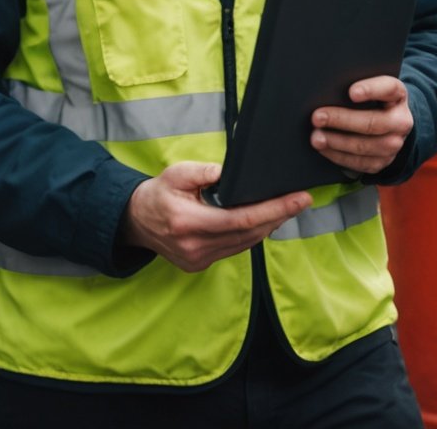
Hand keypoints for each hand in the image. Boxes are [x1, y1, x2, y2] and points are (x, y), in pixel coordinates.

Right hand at [119, 162, 312, 272]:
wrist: (134, 221)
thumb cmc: (157, 194)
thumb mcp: (177, 174)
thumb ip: (205, 172)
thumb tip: (233, 174)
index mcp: (188, 222)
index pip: (241, 219)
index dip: (273, 210)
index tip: (297, 199)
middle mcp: (195, 246)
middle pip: (249, 234)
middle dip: (278, 216)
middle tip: (301, 200)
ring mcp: (198, 259)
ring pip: (245, 245)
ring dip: (268, 227)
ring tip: (288, 208)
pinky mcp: (200, 264)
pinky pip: (235, 249)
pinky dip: (251, 235)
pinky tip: (264, 222)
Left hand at [311, 76, 413, 176]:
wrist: (388, 124)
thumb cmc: (371, 100)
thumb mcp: (370, 87)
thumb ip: (354, 84)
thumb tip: (328, 89)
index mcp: (398, 95)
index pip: (389, 88)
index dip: (371, 90)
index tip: (351, 92)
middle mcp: (401, 121)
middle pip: (373, 123)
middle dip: (342, 120)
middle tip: (317, 117)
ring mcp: (395, 144)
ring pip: (364, 146)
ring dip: (337, 142)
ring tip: (316, 136)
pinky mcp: (383, 161)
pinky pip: (359, 163)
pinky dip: (338, 155)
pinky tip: (324, 147)